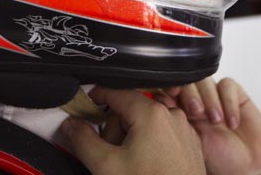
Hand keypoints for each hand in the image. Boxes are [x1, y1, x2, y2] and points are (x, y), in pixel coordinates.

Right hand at [60, 87, 205, 174]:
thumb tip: (71, 124)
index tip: (82, 109)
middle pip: (129, 111)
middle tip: (110, 155)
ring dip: (131, 140)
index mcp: (151, 113)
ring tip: (129, 166)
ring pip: (145, 124)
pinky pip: (161, 135)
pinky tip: (145, 167)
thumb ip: (83, 140)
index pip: (115, 92)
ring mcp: (183, 129)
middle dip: (114, 130)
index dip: (95, 99)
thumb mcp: (106, 165)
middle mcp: (171, 115)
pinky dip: (148, 146)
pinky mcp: (189, 144)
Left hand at [157, 77, 260, 174]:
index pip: (170, 88)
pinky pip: (228, 86)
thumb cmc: (216, 161)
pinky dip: (229, 103)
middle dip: (190, 93)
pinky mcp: (235, 96)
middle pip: (187, 80)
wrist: (244, 168)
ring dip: (209, 98)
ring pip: (206, 80)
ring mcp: (215, 97)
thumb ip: (174, 123)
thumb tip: (157, 104)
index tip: (170, 94)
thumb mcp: (188, 143)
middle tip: (196, 112)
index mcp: (179, 110)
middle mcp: (196, 101)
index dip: (169, 87)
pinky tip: (232, 123)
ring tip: (215, 121)